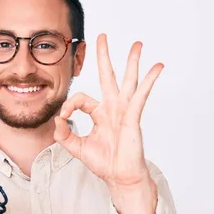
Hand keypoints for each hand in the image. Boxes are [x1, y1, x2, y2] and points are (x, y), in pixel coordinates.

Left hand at [54, 34, 162, 213]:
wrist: (119, 177)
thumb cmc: (103, 162)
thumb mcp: (76, 148)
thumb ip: (64, 134)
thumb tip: (57, 120)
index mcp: (99, 114)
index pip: (81, 98)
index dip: (69, 105)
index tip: (63, 117)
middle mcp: (112, 108)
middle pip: (107, 76)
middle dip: (104, 56)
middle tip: (102, 36)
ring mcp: (124, 111)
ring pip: (127, 80)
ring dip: (132, 61)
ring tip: (137, 44)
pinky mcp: (133, 117)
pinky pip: (140, 95)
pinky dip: (149, 80)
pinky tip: (157, 67)